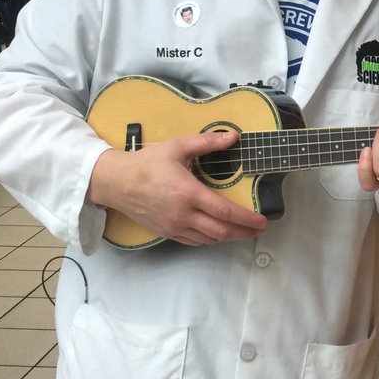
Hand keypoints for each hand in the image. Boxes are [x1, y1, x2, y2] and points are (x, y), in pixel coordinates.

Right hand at [88, 130, 267, 246]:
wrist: (116, 182)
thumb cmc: (146, 163)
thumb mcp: (177, 147)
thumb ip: (207, 142)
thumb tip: (232, 136)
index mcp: (188, 193)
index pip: (225, 212)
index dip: (247, 219)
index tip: (262, 221)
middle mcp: (183, 214)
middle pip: (221, 231)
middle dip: (244, 232)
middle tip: (259, 229)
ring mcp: (174, 226)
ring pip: (209, 239)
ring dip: (229, 237)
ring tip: (242, 231)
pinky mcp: (167, 232)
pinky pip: (194, 241)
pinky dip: (211, 239)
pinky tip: (217, 232)